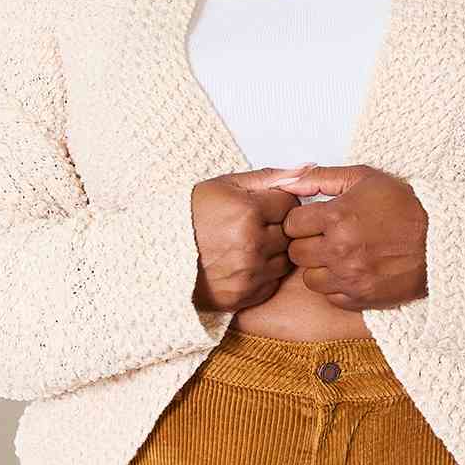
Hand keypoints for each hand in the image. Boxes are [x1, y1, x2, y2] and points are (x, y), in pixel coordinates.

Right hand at [190, 168, 306, 313]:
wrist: (157, 253)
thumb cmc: (190, 216)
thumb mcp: (225, 185)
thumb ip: (269, 177)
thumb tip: (307, 169)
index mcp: (248, 212)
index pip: (290, 204)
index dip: (275, 204)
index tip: (258, 207)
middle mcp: (251, 244)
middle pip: (289, 232)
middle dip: (275, 227)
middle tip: (250, 226)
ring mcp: (249, 273)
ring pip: (284, 259)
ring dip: (271, 252)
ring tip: (244, 246)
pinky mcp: (244, 296)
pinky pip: (272, 282)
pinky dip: (262, 274)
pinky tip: (241, 264)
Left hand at [254, 164, 427, 312]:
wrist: (441, 238)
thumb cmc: (404, 206)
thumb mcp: (363, 178)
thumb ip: (320, 178)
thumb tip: (286, 181)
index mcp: (337, 217)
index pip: (291, 224)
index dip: (302, 221)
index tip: (316, 221)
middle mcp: (339, 249)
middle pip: (296, 253)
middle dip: (308, 243)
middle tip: (328, 237)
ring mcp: (349, 277)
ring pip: (310, 279)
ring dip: (320, 268)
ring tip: (340, 256)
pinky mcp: (360, 298)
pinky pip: (330, 297)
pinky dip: (337, 286)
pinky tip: (353, 271)